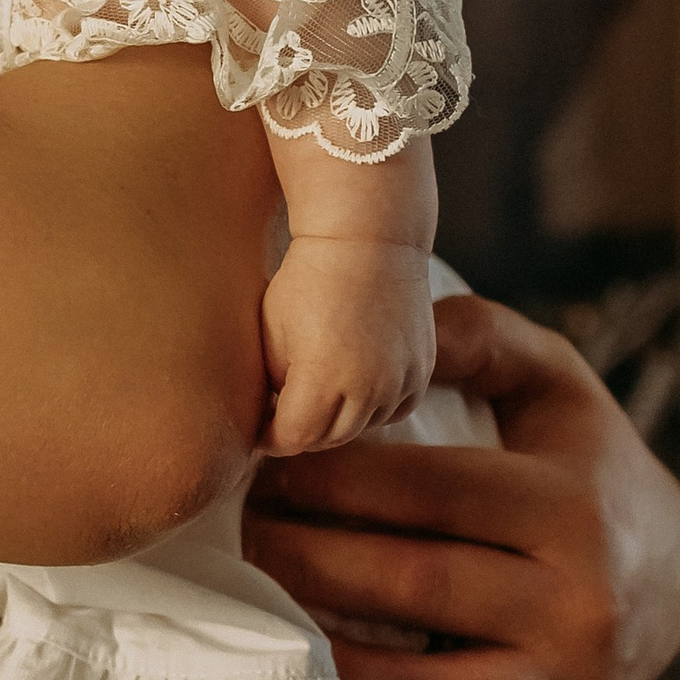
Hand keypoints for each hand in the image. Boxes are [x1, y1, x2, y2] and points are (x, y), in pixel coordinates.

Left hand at [244, 290, 679, 679]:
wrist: (678, 577)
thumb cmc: (583, 462)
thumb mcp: (553, 383)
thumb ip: (476, 337)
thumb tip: (383, 335)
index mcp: (569, 507)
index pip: (423, 491)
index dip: (327, 476)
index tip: (260, 461)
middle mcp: (577, 604)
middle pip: (409, 587)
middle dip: (303, 559)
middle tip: (238, 534)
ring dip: (325, 660)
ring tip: (257, 619)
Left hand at [260, 235, 436, 453]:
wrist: (368, 240)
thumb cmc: (308, 281)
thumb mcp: (273, 334)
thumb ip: (273, 385)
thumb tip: (273, 417)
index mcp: (323, 379)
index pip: (293, 437)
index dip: (271, 438)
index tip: (259, 432)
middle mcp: (368, 388)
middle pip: (328, 438)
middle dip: (301, 433)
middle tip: (282, 420)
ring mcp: (400, 381)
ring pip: (361, 427)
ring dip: (336, 422)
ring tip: (314, 401)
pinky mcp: (421, 371)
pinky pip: (393, 411)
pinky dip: (370, 409)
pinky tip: (351, 390)